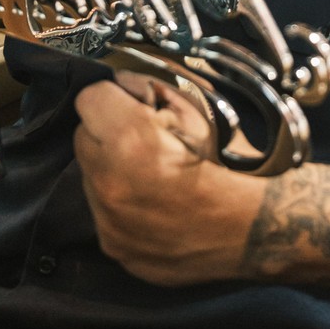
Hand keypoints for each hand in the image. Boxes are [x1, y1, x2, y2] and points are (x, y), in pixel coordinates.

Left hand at [73, 71, 258, 285]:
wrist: (246, 230)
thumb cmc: (226, 166)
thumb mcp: (196, 111)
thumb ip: (152, 88)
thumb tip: (121, 82)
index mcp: (131, 141)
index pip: (89, 97)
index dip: (112, 97)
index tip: (132, 105)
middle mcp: (109, 183)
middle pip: (83, 137)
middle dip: (107, 132)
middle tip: (143, 138)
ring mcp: (107, 220)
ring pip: (90, 176)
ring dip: (112, 168)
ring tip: (151, 174)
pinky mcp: (111, 246)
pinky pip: (102, 212)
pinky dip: (121, 202)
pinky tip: (152, 202)